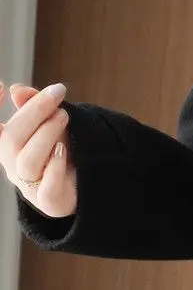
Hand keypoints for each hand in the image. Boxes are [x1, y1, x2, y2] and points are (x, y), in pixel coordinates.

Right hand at [0, 80, 76, 216]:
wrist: (88, 185)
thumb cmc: (64, 151)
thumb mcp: (51, 124)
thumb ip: (35, 107)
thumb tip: (17, 90)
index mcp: (8, 147)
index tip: (2, 86)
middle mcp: (13, 166)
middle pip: (12, 139)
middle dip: (34, 112)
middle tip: (57, 99)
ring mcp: (31, 187)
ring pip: (27, 162)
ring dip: (46, 134)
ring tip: (63, 117)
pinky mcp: (50, 202)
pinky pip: (47, 190)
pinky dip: (54, 167)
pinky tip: (63, 150)